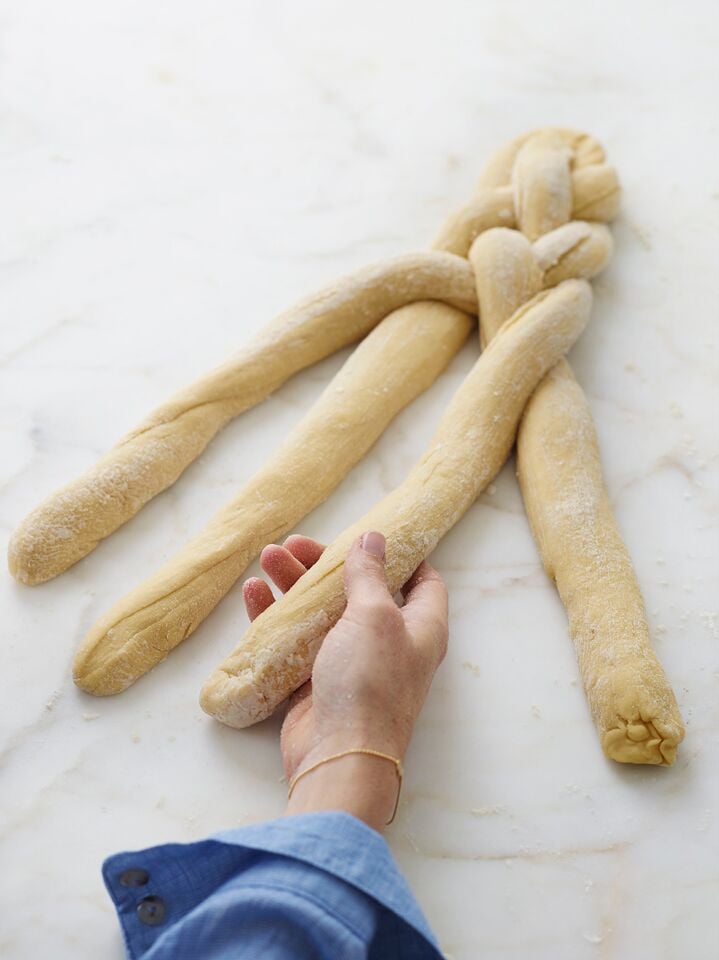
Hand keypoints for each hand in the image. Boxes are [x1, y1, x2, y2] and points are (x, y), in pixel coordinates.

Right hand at [243, 531, 447, 830]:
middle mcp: (388, 642)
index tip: (370, 533)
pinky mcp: (316, 682)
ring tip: (267, 558)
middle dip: (326, 564)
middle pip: (359, 590)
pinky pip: (295, 641)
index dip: (401, 555)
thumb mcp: (374, 615)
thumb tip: (375, 538)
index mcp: (419, 626)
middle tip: (294, 544)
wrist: (340, 756)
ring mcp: (351, 663)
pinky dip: (275, 617)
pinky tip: (253, 594)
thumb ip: (370, 575)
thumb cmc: (370, 681)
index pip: (422, 581)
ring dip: (295, 584)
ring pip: (322, 612)